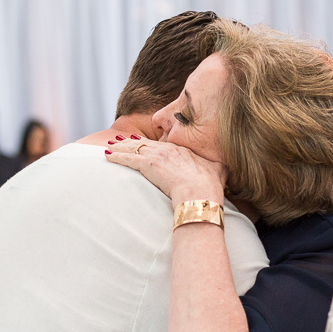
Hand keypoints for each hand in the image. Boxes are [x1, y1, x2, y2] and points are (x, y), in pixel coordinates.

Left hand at [104, 137, 226, 205]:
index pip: (162, 144)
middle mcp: (168, 149)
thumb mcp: (219, 171)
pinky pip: (127, 158)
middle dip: (131, 141)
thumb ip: (219, 167)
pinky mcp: (147, 164)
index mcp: (182, 150)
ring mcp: (157, 155)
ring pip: (133, 147)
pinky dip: (115, 156)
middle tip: (120, 139)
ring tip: (110, 145)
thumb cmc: (210, 184)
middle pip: (145, 142)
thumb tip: (226, 167)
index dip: (151, 143)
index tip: (143, 142)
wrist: (199, 192)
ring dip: (120, 146)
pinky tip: (106, 154)